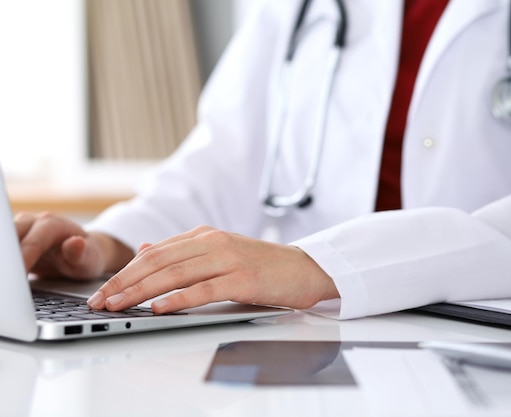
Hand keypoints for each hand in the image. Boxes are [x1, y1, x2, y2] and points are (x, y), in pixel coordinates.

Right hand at [14, 211, 132, 279]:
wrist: (82, 251)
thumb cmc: (87, 255)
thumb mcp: (90, 258)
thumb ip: (81, 253)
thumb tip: (76, 243)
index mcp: (52, 223)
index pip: (33, 242)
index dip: (24, 260)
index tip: (16, 278)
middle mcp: (32, 221)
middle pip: (9, 236)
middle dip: (7, 258)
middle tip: (8, 281)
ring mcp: (20, 228)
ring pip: (4, 240)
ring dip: (4, 260)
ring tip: (6, 280)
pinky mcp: (12, 238)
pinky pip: (5, 249)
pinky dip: (5, 262)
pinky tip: (6, 274)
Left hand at [87, 225, 339, 312]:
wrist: (305, 268)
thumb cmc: (263, 265)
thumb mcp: (220, 252)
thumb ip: (184, 252)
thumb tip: (146, 249)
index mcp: (205, 236)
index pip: (155, 253)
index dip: (126, 272)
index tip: (104, 290)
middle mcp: (213, 243)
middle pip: (159, 262)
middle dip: (125, 282)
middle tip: (101, 300)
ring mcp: (228, 259)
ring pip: (175, 274)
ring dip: (141, 291)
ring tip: (118, 304)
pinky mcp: (243, 279)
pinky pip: (204, 289)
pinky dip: (178, 298)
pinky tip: (159, 307)